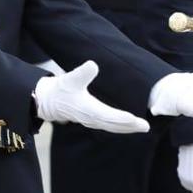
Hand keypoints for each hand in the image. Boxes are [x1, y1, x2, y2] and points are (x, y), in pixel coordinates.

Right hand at [34, 60, 149, 132]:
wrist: (47, 101)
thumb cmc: (59, 90)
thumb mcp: (70, 79)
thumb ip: (81, 73)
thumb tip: (93, 64)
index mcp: (88, 110)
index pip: (108, 116)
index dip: (121, 118)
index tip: (134, 120)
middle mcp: (91, 118)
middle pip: (113, 124)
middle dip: (129, 126)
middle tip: (145, 127)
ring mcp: (91, 120)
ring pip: (112, 126)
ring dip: (126, 128)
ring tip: (141, 127)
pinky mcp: (90, 119)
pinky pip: (108, 125)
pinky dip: (119, 126)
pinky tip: (127, 125)